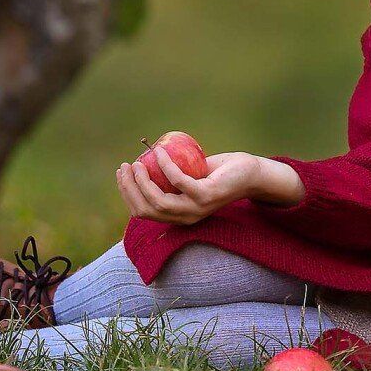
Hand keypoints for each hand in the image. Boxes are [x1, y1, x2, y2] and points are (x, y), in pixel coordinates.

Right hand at [116, 150, 262, 225]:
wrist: (249, 174)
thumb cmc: (218, 173)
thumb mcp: (189, 176)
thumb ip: (169, 177)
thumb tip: (142, 163)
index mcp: (178, 216)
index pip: (144, 212)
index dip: (127, 194)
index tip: (121, 174)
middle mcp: (185, 218)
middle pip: (146, 209)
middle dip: (129, 188)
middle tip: (125, 166)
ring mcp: (196, 209)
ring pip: (158, 201)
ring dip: (142, 181)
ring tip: (138, 162)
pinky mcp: (206, 196)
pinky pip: (178, 181)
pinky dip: (165, 165)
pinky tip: (159, 152)